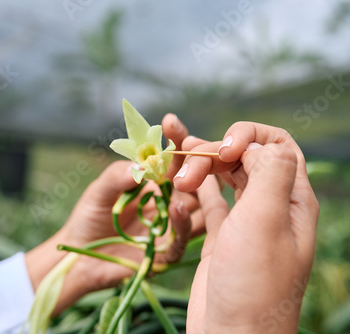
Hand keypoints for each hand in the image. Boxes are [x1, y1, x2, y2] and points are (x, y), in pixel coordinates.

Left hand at [25, 114, 196, 314]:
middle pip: (195, 180)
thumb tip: (143, 165)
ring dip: (199, 190)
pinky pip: (182, 238)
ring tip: (193, 174)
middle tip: (196, 149)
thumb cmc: (88, 218)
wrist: (78, 256)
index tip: (171, 122)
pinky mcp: (165, 252)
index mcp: (154, 184)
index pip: (173, 160)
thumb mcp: (98, 192)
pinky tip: (177, 208)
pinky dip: (183, 223)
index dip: (176, 140)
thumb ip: (116, 177)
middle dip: (198, 162)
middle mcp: (168, 202)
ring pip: (198, 208)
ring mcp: (170, 227)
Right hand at [173, 122, 318, 332]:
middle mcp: (271, 206)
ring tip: (178, 176)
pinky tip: (182, 184)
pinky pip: (211, 200)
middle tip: (188, 166)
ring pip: (226, 177)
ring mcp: (245, 222)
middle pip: (246, 158)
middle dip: (216, 152)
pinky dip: (197, 188)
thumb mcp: (266, 221)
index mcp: (291, 199)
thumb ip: (271, 172)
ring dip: (202, 168)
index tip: (223, 152)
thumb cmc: (252, 282)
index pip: (277, 145)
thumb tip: (259, 144)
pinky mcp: (222, 237)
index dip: (248, 137)